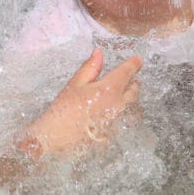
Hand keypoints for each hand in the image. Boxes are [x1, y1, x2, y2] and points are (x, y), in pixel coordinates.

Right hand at [24, 48, 141, 156]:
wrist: (55, 141)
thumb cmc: (62, 111)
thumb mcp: (75, 85)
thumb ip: (90, 68)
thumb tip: (99, 53)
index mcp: (109, 90)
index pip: (127, 73)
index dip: (134, 64)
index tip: (137, 60)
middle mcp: (120, 107)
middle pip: (135, 90)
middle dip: (133, 82)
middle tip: (127, 79)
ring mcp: (120, 123)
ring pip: (134, 107)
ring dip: (131, 99)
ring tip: (122, 96)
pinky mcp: (117, 136)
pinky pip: (128, 121)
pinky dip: (126, 114)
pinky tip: (115, 114)